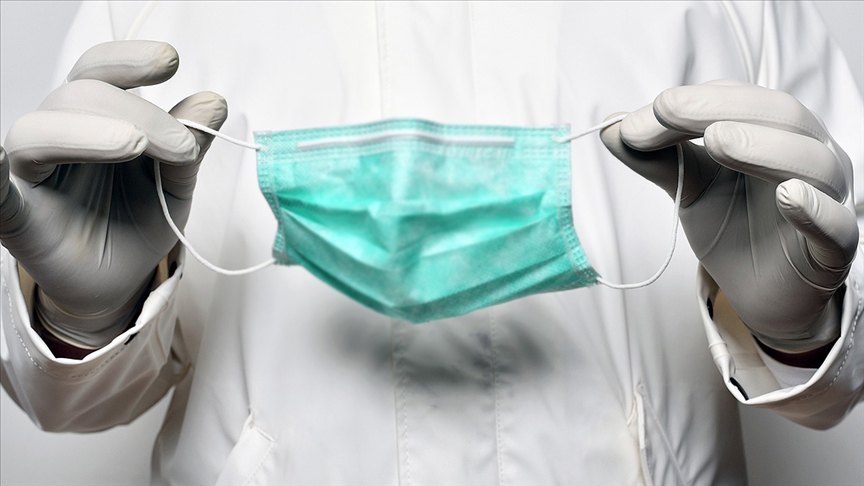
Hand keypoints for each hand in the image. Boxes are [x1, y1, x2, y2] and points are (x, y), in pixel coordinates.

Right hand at [0, 41, 226, 351]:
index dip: (130, 60)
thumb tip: (214, 102)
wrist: (117, 280)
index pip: (99, 71)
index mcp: (93, 118)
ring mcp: (29, 172)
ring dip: (93, 132)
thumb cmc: (137, 222)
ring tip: (135, 145)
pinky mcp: (15, 216)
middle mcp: (56, 133)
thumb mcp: (175, 183)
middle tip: (184, 147)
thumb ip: (190, 144)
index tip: (171, 60)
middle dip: (141, 115)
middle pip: (81, 97)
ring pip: (40, 130)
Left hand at [600, 80, 857, 360]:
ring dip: (762, 146)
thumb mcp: (689, 187)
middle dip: (719, 108)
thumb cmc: (732, 227)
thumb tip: (610, 127)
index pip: (738, 100)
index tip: (637, 121)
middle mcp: (809, 155)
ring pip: (811, 162)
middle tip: (668, 110)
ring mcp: (827, 199)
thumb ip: (656, 158)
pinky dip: (813, 208)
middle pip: (780, 116)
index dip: (690, 102)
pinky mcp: (833, 249)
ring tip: (719, 140)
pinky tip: (789, 195)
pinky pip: (836, 225)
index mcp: (775, 132)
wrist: (760, 292)